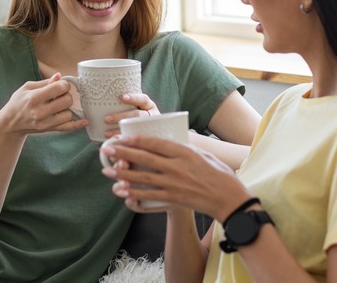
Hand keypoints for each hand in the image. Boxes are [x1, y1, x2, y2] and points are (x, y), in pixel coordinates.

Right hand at [0, 73, 87, 138]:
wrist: (9, 124)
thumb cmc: (17, 103)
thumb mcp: (26, 88)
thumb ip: (45, 82)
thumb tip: (59, 76)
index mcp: (34, 98)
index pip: (59, 88)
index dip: (64, 84)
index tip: (61, 85)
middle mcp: (40, 111)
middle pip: (67, 101)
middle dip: (66, 95)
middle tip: (59, 95)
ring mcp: (46, 122)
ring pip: (69, 113)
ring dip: (67, 108)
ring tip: (58, 106)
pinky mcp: (49, 129)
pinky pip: (67, 128)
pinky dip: (77, 125)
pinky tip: (85, 121)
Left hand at [101, 134, 251, 220]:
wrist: (229, 199)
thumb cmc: (219, 174)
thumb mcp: (203, 154)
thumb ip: (184, 149)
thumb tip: (168, 143)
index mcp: (184, 152)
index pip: (156, 143)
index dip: (137, 140)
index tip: (123, 137)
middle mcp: (177, 166)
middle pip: (145, 158)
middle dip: (123, 153)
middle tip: (107, 149)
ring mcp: (174, 183)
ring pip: (143, 177)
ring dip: (123, 173)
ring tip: (107, 170)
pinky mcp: (173, 198)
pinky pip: (149, 195)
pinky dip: (134, 192)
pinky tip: (121, 190)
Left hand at [102, 93, 160, 138]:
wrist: (151, 136)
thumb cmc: (136, 116)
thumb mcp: (136, 108)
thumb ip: (126, 104)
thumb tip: (107, 98)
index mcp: (149, 105)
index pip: (143, 99)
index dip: (133, 98)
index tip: (121, 97)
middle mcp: (152, 116)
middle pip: (137, 115)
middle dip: (121, 116)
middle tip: (106, 119)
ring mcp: (150, 128)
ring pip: (135, 128)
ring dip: (119, 130)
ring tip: (106, 133)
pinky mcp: (145, 138)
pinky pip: (134, 140)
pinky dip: (123, 139)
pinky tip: (113, 140)